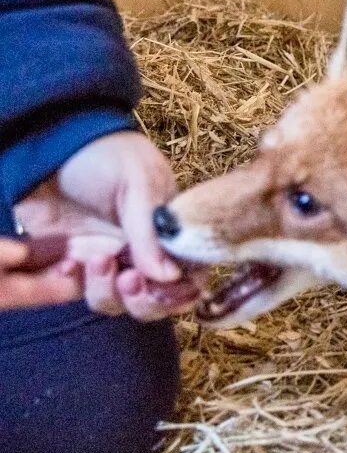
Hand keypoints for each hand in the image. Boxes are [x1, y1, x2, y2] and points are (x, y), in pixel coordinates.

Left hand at [14, 131, 201, 319]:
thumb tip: (170, 277)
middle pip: (157, 301)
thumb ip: (151, 232)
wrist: (49, 148)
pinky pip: (79, 294)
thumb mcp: (138, 182)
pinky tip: (68, 261)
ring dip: (109, 293)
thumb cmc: (106, 155)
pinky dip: (75, 286)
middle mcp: (145, 253)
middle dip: (145, 301)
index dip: (183, 290)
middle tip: (129, 279)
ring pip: (118, 304)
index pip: (192, 273)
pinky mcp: (74, 266)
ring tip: (95, 260)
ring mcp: (110, 261)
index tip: (165, 286)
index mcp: (173, 231)